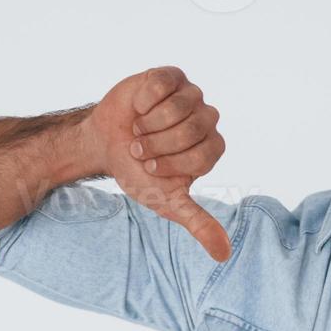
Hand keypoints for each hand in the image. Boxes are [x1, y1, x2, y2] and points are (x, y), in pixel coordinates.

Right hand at [87, 66, 232, 261]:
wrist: (105, 145)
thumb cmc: (138, 173)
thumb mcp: (167, 202)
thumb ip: (197, 223)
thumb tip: (224, 254)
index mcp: (212, 148)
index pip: (203, 153)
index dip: (172, 162)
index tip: (153, 167)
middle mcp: (207, 120)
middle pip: (192, 128)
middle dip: (158, 143)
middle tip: (141, 148)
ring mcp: (191, 95)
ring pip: (178, 106)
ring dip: (149, 122)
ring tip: (138, 129)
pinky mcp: (172, 76)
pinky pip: (163, 84)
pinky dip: (144, 100)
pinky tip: (138, 108)